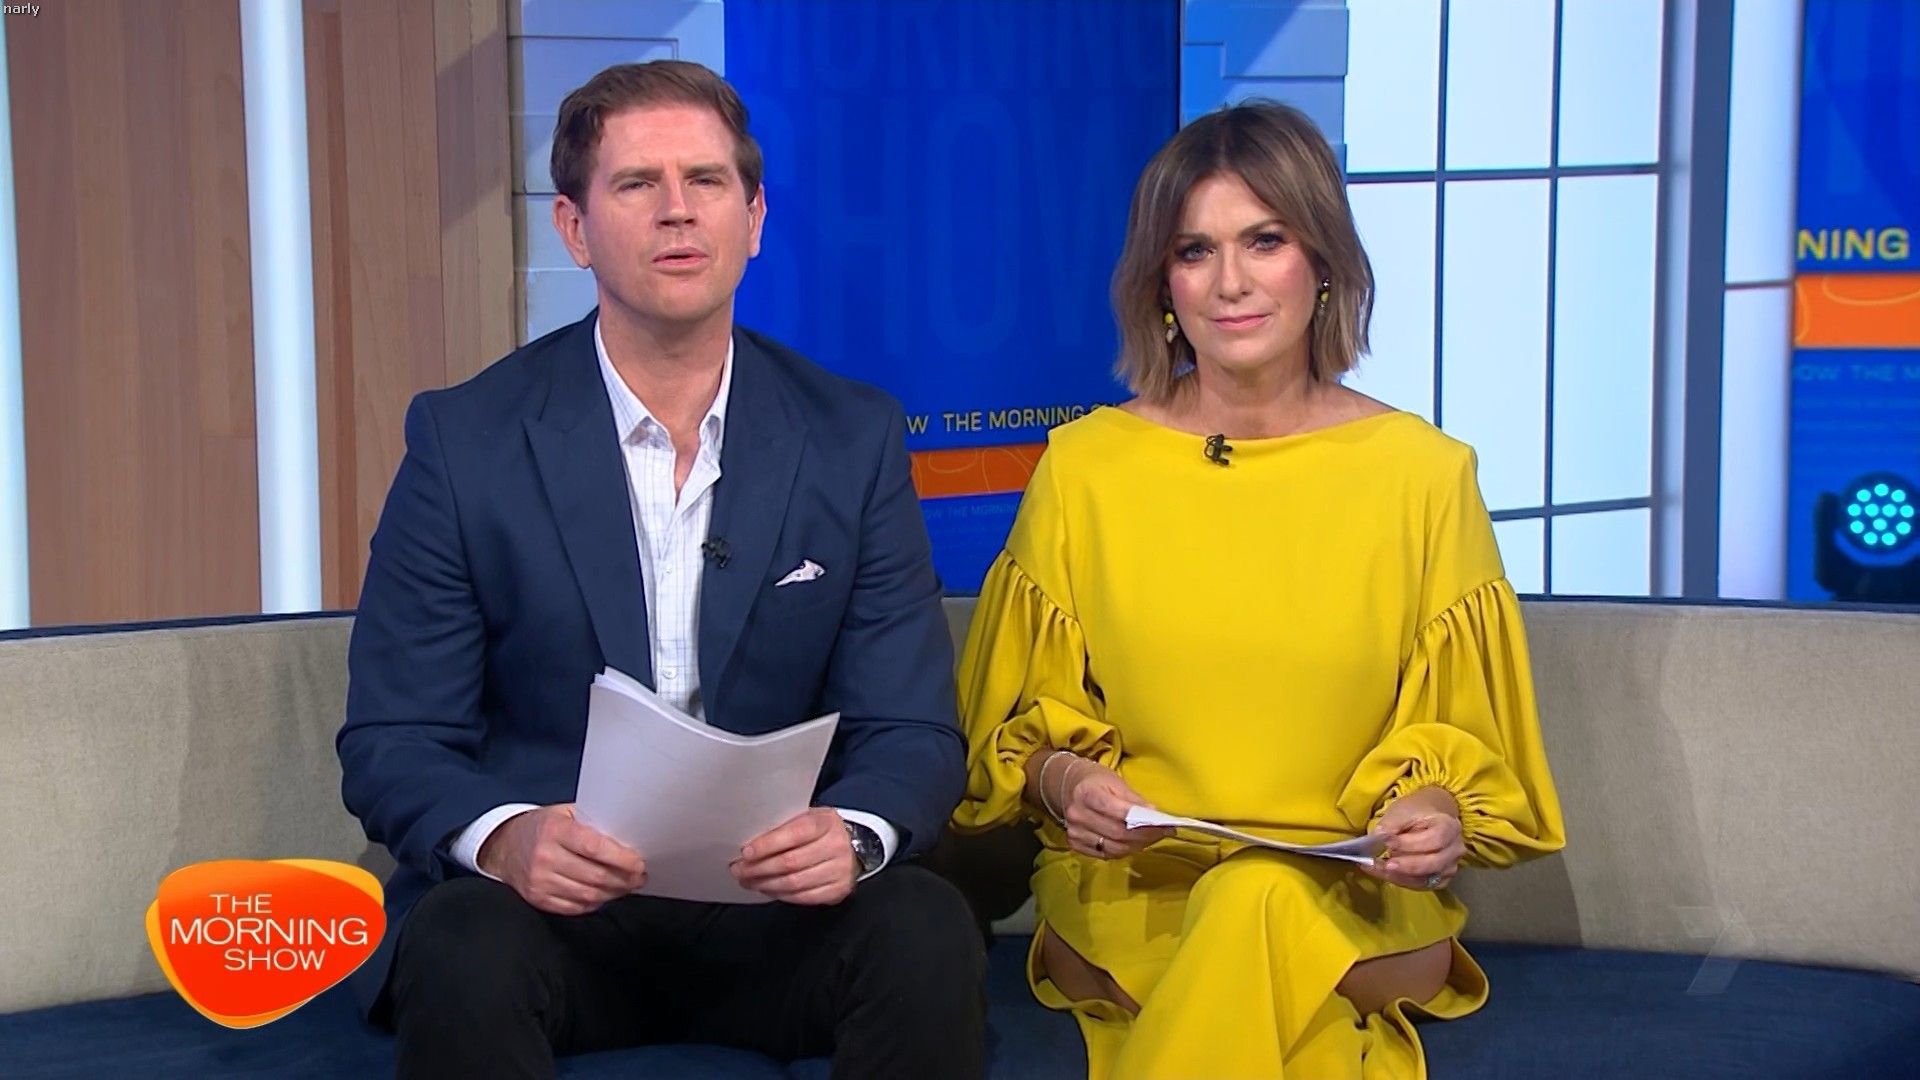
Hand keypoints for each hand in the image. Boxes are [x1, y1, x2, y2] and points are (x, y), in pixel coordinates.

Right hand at [477, 804, 646, 914]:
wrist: (505, 847)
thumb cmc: (543, 827)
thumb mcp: (564, 813)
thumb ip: (592, 823)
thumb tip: (628, 837)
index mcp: (554, 830)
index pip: (594, 847)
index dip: (622, 858)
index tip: (639, 862)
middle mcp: (545, 857)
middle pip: (595, 876)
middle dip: (624, 879)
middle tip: (640, 876)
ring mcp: (540, 881)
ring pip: (589, 895)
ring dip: (614, 893)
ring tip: (627, 885)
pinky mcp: (538, 899)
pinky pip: (576, 907)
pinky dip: (595, 902)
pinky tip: (605, 894)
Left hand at [731, 807, 859, 905]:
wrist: (856, 845)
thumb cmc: (822, 830)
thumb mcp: (808, 817)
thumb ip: (784, 827)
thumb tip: (750, 844)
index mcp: (826, 822)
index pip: (794, 834)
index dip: (767, 845)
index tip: (745, 852)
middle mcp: (836, 846)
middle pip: (790, 862)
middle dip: (759, 868)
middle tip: (739, 870)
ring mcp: (839, 870)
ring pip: (794, 883)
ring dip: (766, 884)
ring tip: (749, 881)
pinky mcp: (838, 890)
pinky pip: (803, 897)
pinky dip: (781, 895)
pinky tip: (768, 889)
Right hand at [1051, 753, 1173, 859]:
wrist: (1070, 787)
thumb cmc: (1097, 782)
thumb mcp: (1116, 782)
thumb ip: (1134, 800)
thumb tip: (1154, 815)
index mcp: (1087, 793)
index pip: (1118, 812)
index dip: (1142, 821)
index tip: (1162, 824)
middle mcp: (1077, 815)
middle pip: (1117, 833)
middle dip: (1144, 836)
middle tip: (1163, 833)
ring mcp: (1074, 832)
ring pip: (1113, 848)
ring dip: (1137, 846)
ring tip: (1151, 839)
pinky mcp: (1075, 844)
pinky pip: (1105, 854)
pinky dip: (1123, 851)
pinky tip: (1134, 844)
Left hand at [1356, 786, 1463, 890]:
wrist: (1427, 820)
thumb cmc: (1415, 814)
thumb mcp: (1402, 811)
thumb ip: (1391, 823)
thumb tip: (1377, 836)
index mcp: (1450, 827)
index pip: (1435, 839)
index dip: (1410, 844)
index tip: (1387, 842)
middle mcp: (1455, 850)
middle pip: (1434, 863)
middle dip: (1406, 865)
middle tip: (1383, 862)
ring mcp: (1450, 867)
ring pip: (1427, 879)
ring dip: (1399, 876)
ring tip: (1377, 868)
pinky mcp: (1440, 880)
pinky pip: (1421, 885)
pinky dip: (1401, 881)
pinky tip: (1384, 873)